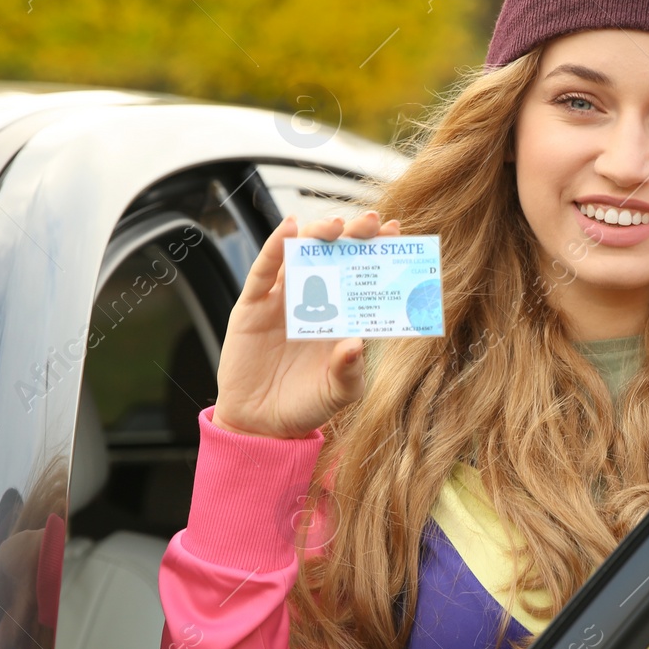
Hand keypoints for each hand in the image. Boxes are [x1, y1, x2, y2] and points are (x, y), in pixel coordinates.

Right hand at [212, 209, 401, 438]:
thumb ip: (349, 372)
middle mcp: (314, 301)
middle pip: (335, 256)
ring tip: (334, 225)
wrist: (261, 425)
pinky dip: (275, 247)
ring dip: (318, 234)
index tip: (395, 231)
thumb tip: (356, 346)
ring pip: (301, 254)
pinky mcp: (253, 306)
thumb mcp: (337, 393)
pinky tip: (289, 229)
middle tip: (370, 223)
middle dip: (353, 235)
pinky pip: (263, 271)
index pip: (363, 275)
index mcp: (341, 316)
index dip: (378, 251)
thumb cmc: (306, 406)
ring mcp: (282, 300)